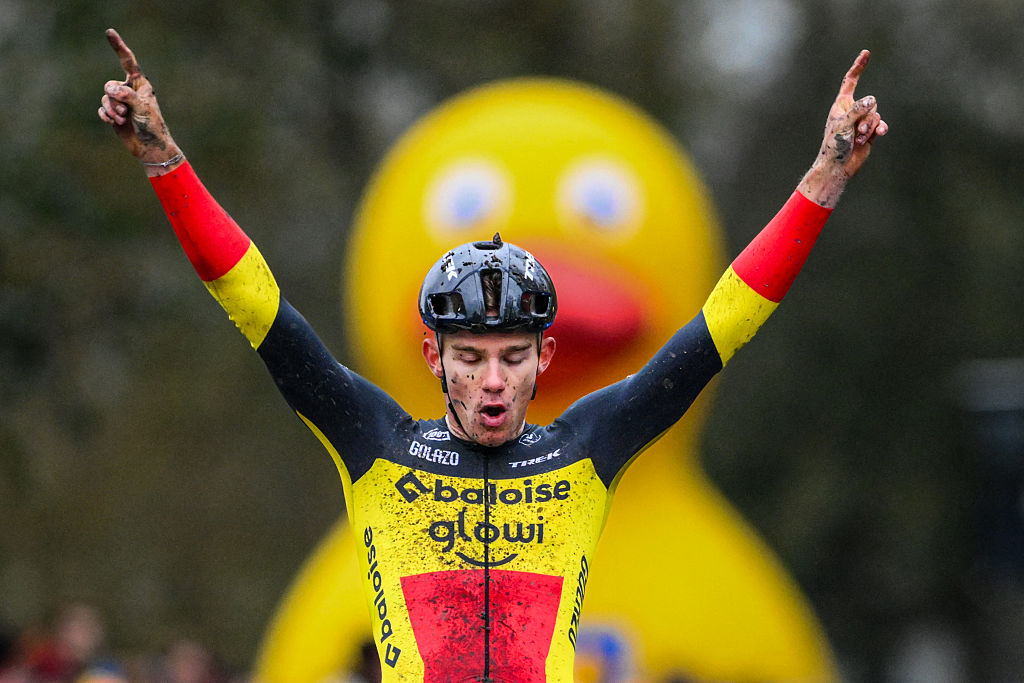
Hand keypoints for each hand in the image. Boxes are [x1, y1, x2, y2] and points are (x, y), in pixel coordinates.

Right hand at [98, 29, 182, 172]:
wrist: (150, 147)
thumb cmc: (152, 126)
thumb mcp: (142, 107)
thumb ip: (126, 95)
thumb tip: (109, 89)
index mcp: (140, 84)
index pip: (128, 62)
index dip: (118, 47)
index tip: (109, 32)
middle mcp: (129, 90)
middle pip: (109, 85)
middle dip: (115, 100)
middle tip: (127, 113)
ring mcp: (120, 102)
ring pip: (105, 98)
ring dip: (113, 111)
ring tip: (123, 120)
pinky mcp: (114, 114)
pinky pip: (102, 109)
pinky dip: (107, 116)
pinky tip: (115, 124)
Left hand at [799, 50, 887, 206]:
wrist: (838, 166)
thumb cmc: (834, 145)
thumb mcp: (843, 124)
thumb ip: (858, 110)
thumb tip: (872, 99)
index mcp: (841, 105)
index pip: (850, 81)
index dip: (858, 67)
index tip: (866, 53)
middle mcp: (852, 110)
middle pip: (870, 102)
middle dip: (866, 117)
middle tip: (855, 132)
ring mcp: (862, 121)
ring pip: (876, 114)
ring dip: (869, 127)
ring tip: (859, 138)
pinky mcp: (869, 132)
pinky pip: (881, 124)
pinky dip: (879, 129)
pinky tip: (879, 134)